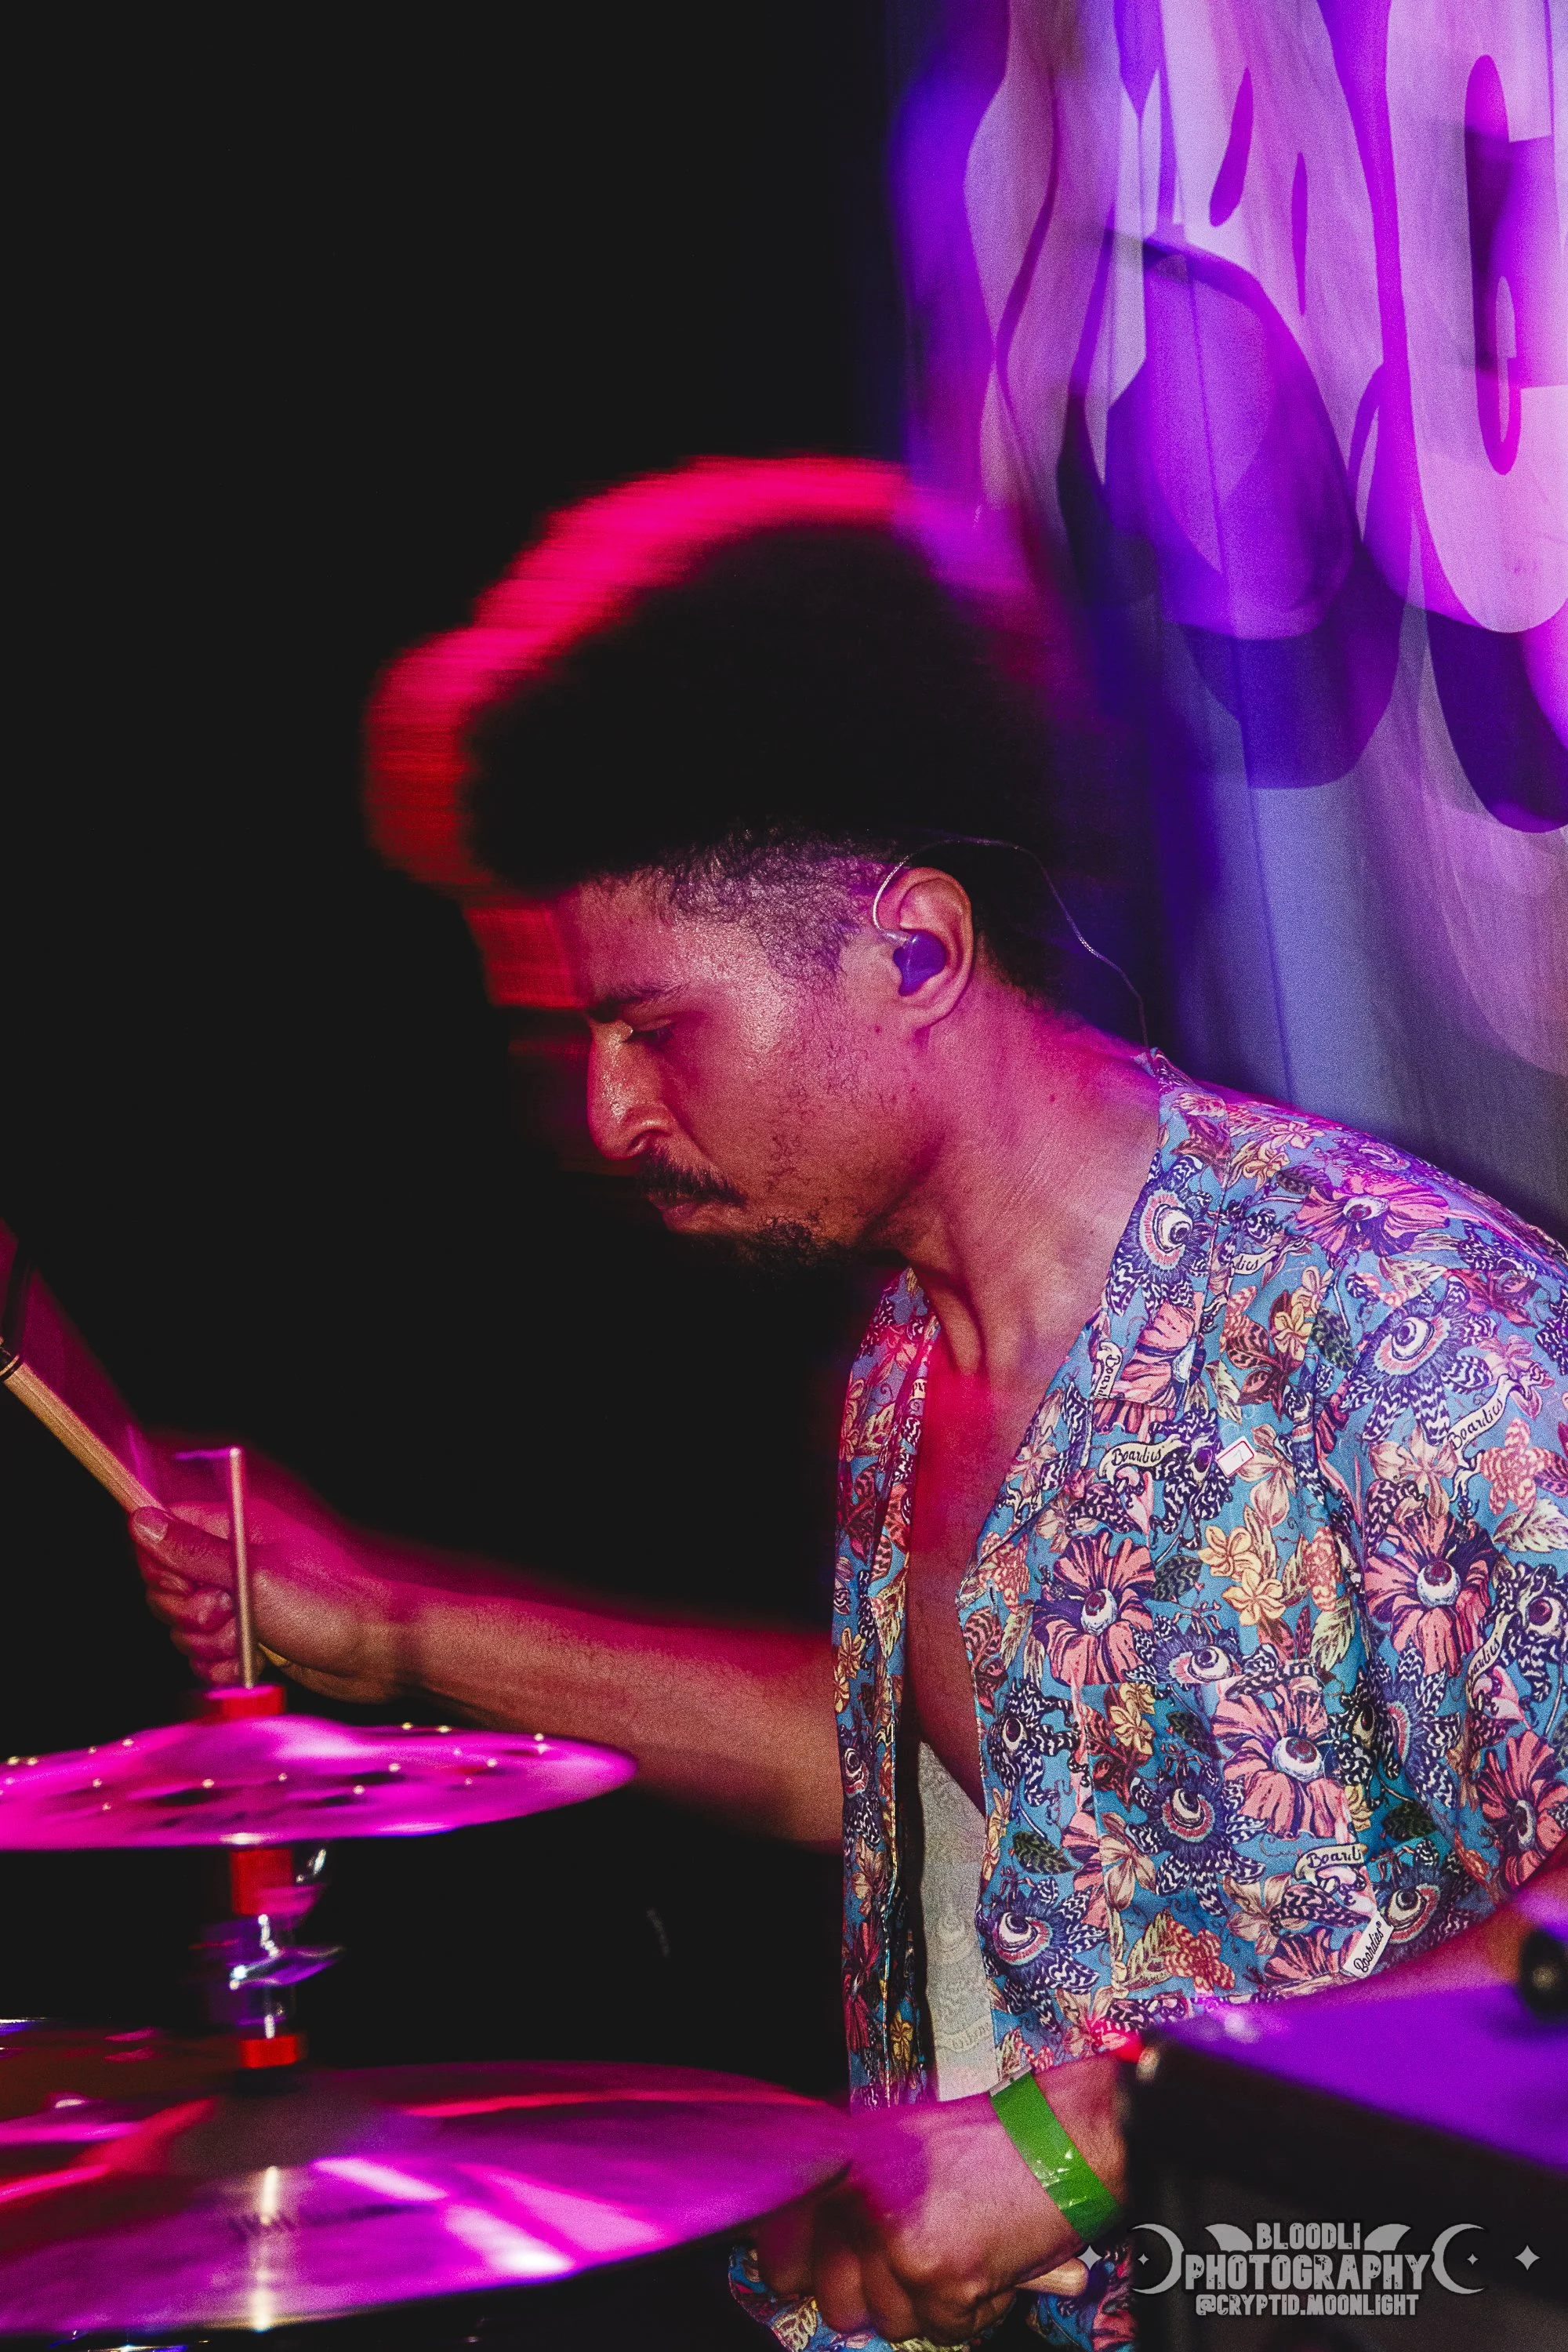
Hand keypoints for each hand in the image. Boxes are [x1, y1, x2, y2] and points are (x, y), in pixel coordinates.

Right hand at [132, 1449, 403, 1702]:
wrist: (375, 1652)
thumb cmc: (327, 1603)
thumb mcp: (252, 1574)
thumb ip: (192, 1551)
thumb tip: (141, 1521)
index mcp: (238, 1528)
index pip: (169, 1530)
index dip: (163, 1562)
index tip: (185, 1582)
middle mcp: (236, 1561)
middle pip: (169, 1584)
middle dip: (187, 1611)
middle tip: (224, 1614)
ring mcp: (242, 1601)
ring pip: (186, 1626)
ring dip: (208, 1642)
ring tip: (248, 1639)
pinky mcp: (249, 1637)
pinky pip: (208, 1654)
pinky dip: (223, 1664)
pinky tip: (253, 1662)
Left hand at [756, 2061, 1119, 2344]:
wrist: (1058, 2138)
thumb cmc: (990, 2138)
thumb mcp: (901, 2140)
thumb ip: (851, 2190)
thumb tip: (805, 2253)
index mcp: (844, 2165)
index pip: (782, 2249)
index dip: (797, 2271)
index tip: (807, 2277)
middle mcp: (861, 2204)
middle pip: (837, 2301)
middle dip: (875, 2294)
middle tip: (914, 2263)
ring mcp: (899, 2246)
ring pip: (891, 2322)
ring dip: (927, 2301)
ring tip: (961, 2250)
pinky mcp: (943, 2282)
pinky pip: (943, 2330)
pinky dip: (971, 2310)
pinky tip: (989, 2264)